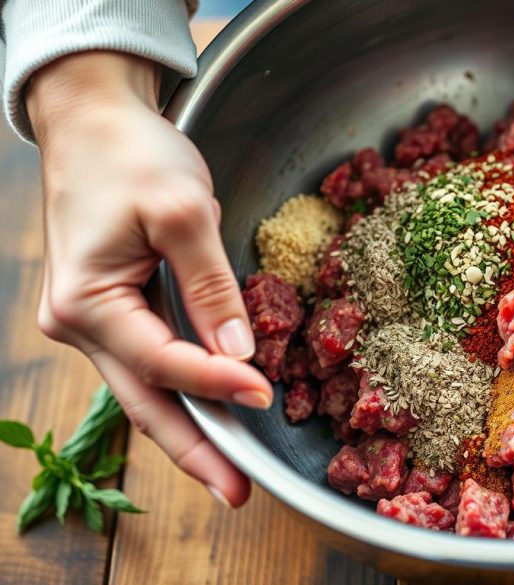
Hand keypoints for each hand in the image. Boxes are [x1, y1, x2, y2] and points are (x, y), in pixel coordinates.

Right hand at [28, 51, 270, 506]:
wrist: (93, 120)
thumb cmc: (130, 154)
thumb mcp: (180, 210)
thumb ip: (210, 285)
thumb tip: (239, 352)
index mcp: (87, 300)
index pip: (163, 359)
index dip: (217, 381)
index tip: (265, 396)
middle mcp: (82, 323)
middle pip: (147, 401)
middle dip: (196, 449)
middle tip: (239, 492)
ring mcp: (96, 321)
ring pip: (150, 389)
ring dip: (194, 426)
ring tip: (233, 471)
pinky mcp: (117, 311)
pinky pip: (154, 362)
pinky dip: (187, 389)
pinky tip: (217, 413)